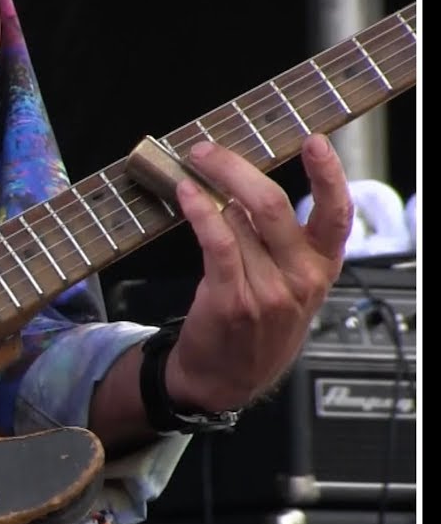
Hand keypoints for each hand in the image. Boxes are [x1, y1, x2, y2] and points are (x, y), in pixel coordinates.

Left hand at [166, 135, 352, 411]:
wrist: (225, 380)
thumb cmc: (256, 329)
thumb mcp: (292, 290)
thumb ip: (284, 245)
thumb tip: (249, 191)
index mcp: (322, 269)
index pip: (337, 215)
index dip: (328, 175)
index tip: (314, 142)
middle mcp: (301, 279)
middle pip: (273, 205)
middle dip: (236, 169)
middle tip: (207, 152)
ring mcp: (267, 292)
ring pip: (239, 221)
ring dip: (210, 194)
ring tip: (192, 181)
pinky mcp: (232, 300)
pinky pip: (217, 243)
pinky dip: (200, 213)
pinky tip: (186, 196)